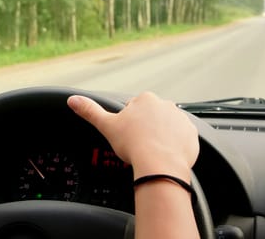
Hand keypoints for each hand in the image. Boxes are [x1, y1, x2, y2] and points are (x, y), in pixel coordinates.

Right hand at [67, 92, 198, 181]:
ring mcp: (181, 119)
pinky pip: (182, 138)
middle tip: (139, 145)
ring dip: (160, 136)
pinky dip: (174, 145)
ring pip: (167, 127)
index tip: (128, 136)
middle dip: (145, 128)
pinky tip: (165, 155)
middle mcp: (165, 104)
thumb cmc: (134, 144)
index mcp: (145, 99)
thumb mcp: (107, 126)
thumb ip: (90, 111)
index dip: (128, 124)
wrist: (160, 164)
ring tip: (152, 151)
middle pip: (151, 117)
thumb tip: (72, 99)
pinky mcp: (192, 134)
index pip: (134, 109)